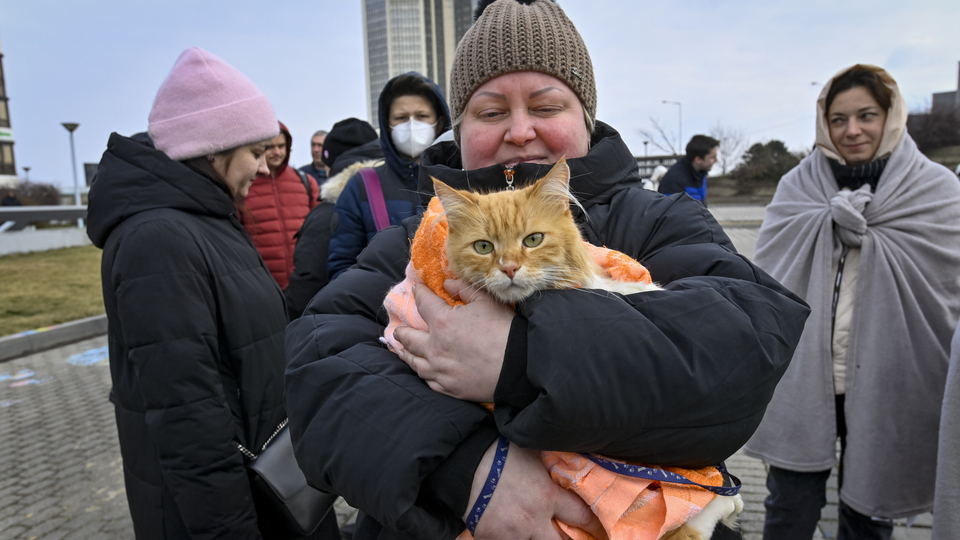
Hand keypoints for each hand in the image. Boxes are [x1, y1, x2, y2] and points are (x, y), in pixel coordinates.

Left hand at [394, 280, 513, 401]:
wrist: (519, 368)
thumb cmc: (505, 331)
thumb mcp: (487, 301)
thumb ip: (464, 289)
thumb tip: (448, 283)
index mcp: (442, 322)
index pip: (423, 303)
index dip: (419, 293)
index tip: (416, 289)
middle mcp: (434, 348)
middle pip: (409, 338)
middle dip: (402, 332)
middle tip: (399, 331)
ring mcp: (439, 370)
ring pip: (414, 362)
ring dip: (405, 353)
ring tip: (401, 350)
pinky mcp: (448, 388)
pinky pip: (428, 380)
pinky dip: (422, 372)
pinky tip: (421, 369)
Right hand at [464, 440, 607, 539]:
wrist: (461, 461)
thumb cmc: (499, 451)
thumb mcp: (533, 451)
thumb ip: (552, 462)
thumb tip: (572, 455)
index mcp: (546, 496)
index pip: (582, 517)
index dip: (594, 525)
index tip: (599, 529)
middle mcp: (532, 520)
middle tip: (569, 535)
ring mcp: (511, 533)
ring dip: (538, 539)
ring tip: (537, 532)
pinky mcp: (490, 538)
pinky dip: (513, 539)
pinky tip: (514, 532)